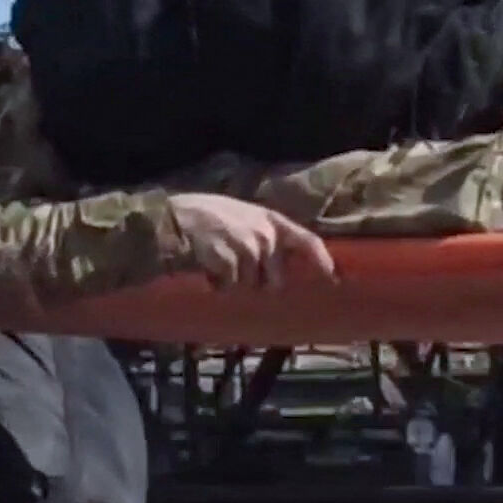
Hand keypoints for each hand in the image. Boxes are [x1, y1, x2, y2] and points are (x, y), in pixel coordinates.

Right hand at [169, 193, 336, 290]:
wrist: (170, 218)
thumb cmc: (201, 215)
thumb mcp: (239, 215)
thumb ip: (263, 233)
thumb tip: (282, 260)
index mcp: (270, 219)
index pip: (307, 240)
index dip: (322, 261)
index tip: (332, 279)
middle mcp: (265, 233)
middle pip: (273, 279)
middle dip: (254, 282)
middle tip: (231, 268)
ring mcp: (248, 248)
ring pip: (247, 286)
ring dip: (229, 281)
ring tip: (211, 260)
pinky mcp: (230, 262)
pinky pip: (228, 287)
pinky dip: (215, 284)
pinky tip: (203, 267)